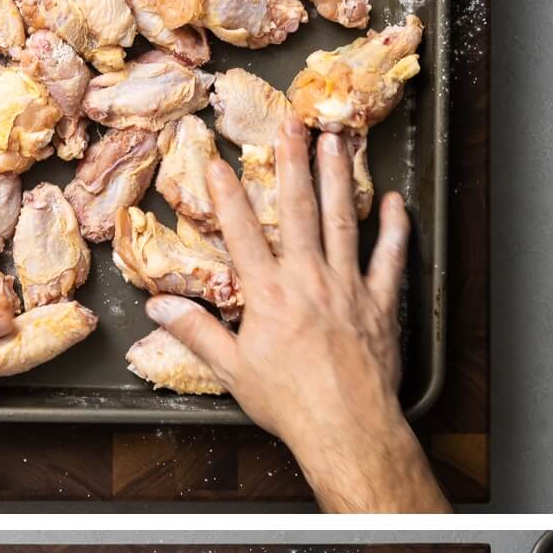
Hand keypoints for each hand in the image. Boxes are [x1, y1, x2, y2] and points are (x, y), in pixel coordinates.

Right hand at [144, 117, 448, 512]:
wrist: (345, 427)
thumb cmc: (288, 403)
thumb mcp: (231, 370)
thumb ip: (197, 332)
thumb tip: (158, 309)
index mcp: (268, 295)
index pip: (241, 233)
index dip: (226, 195)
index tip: (216, 161)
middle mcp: (308, 280)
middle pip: (297, 211)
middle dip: (292, 164)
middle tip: (292, 124)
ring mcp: (348, 286)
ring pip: (342, 220)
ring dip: (338, 178)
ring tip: (336, 142)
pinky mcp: (380, 302)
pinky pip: (390, 257)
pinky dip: (394, 228)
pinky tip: (394, 201)